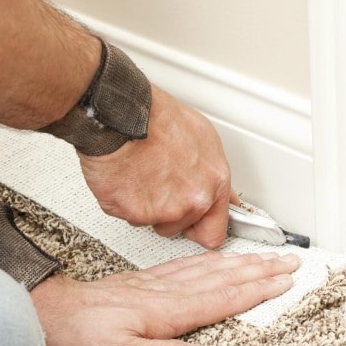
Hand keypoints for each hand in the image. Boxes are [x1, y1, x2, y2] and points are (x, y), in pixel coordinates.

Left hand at [30, 251, 300, 345]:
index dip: (257, 289)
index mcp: (168, 311)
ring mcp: (157, 284)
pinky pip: (187, 265)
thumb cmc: (79, 338)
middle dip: (261, 268)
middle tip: (289, 260)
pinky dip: (211, 259)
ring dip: (242, 261)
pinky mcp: (146, 282)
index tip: (283, 281)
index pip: (224, 297)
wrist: (47, 315)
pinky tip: (219, 259)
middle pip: (225, 276)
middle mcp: (167, 292)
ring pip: (210, 267)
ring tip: (266, 256)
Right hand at [78, 85, 236, 248]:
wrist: (121, 113)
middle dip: (169, 212)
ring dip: (145, 207)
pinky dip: (123, 201)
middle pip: (180, 227)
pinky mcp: (136, 213)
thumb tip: (224, 195)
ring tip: (141, 175)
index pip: (215, 231)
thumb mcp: (203, 138)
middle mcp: (194, 199)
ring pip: (153, 222)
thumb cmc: (157, 118)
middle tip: (157, 185)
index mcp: (215, 183)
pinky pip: (127, 216)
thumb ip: (213, 176)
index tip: (195, 227)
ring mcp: (165, 210)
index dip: (201, 229)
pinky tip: (126, 177)